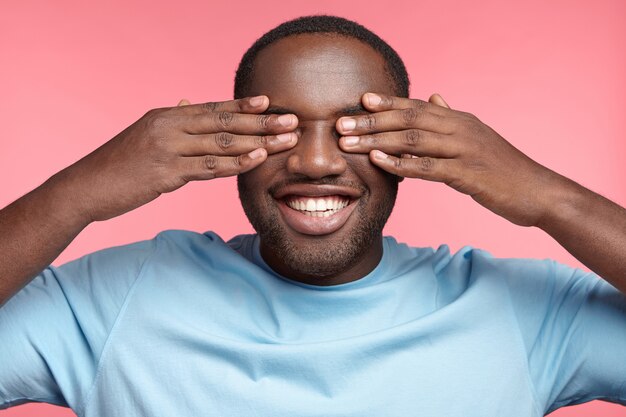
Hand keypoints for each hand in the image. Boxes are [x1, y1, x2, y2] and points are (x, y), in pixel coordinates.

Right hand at [50, 96, 297, 221]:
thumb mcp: (144, 134)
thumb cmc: (118, 164)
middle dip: (262, 122)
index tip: (269, 102)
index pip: (212, 107)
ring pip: (222, 143)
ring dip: (259, 142)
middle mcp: (169, 126)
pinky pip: (210, 168)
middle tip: (293, 121)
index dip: (242, 105)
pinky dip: (237, 163)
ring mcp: (168, 149)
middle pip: (224, 122)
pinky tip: (258, 159)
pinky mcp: (167, 173)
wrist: (86, 186)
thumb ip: (172, 120)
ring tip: (287, 141)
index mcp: (166, 115)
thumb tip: (187, 100)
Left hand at [336, 92, 563, 226]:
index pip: (416, 106)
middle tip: (341, 123)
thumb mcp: (477, 137)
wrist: (537, 191)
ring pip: (413, 140)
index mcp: (459, 120)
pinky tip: (379, 161)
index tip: (360, 100)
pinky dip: (401, 163)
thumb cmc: (503, 168)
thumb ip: (451, 118)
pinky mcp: (467, 174)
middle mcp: (460, 128)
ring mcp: (464, 150)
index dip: (388, 102)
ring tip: (349, 142)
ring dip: (377, 141)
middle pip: (409, 119)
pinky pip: (427, 167)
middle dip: (372, 121)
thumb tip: (434, 98)